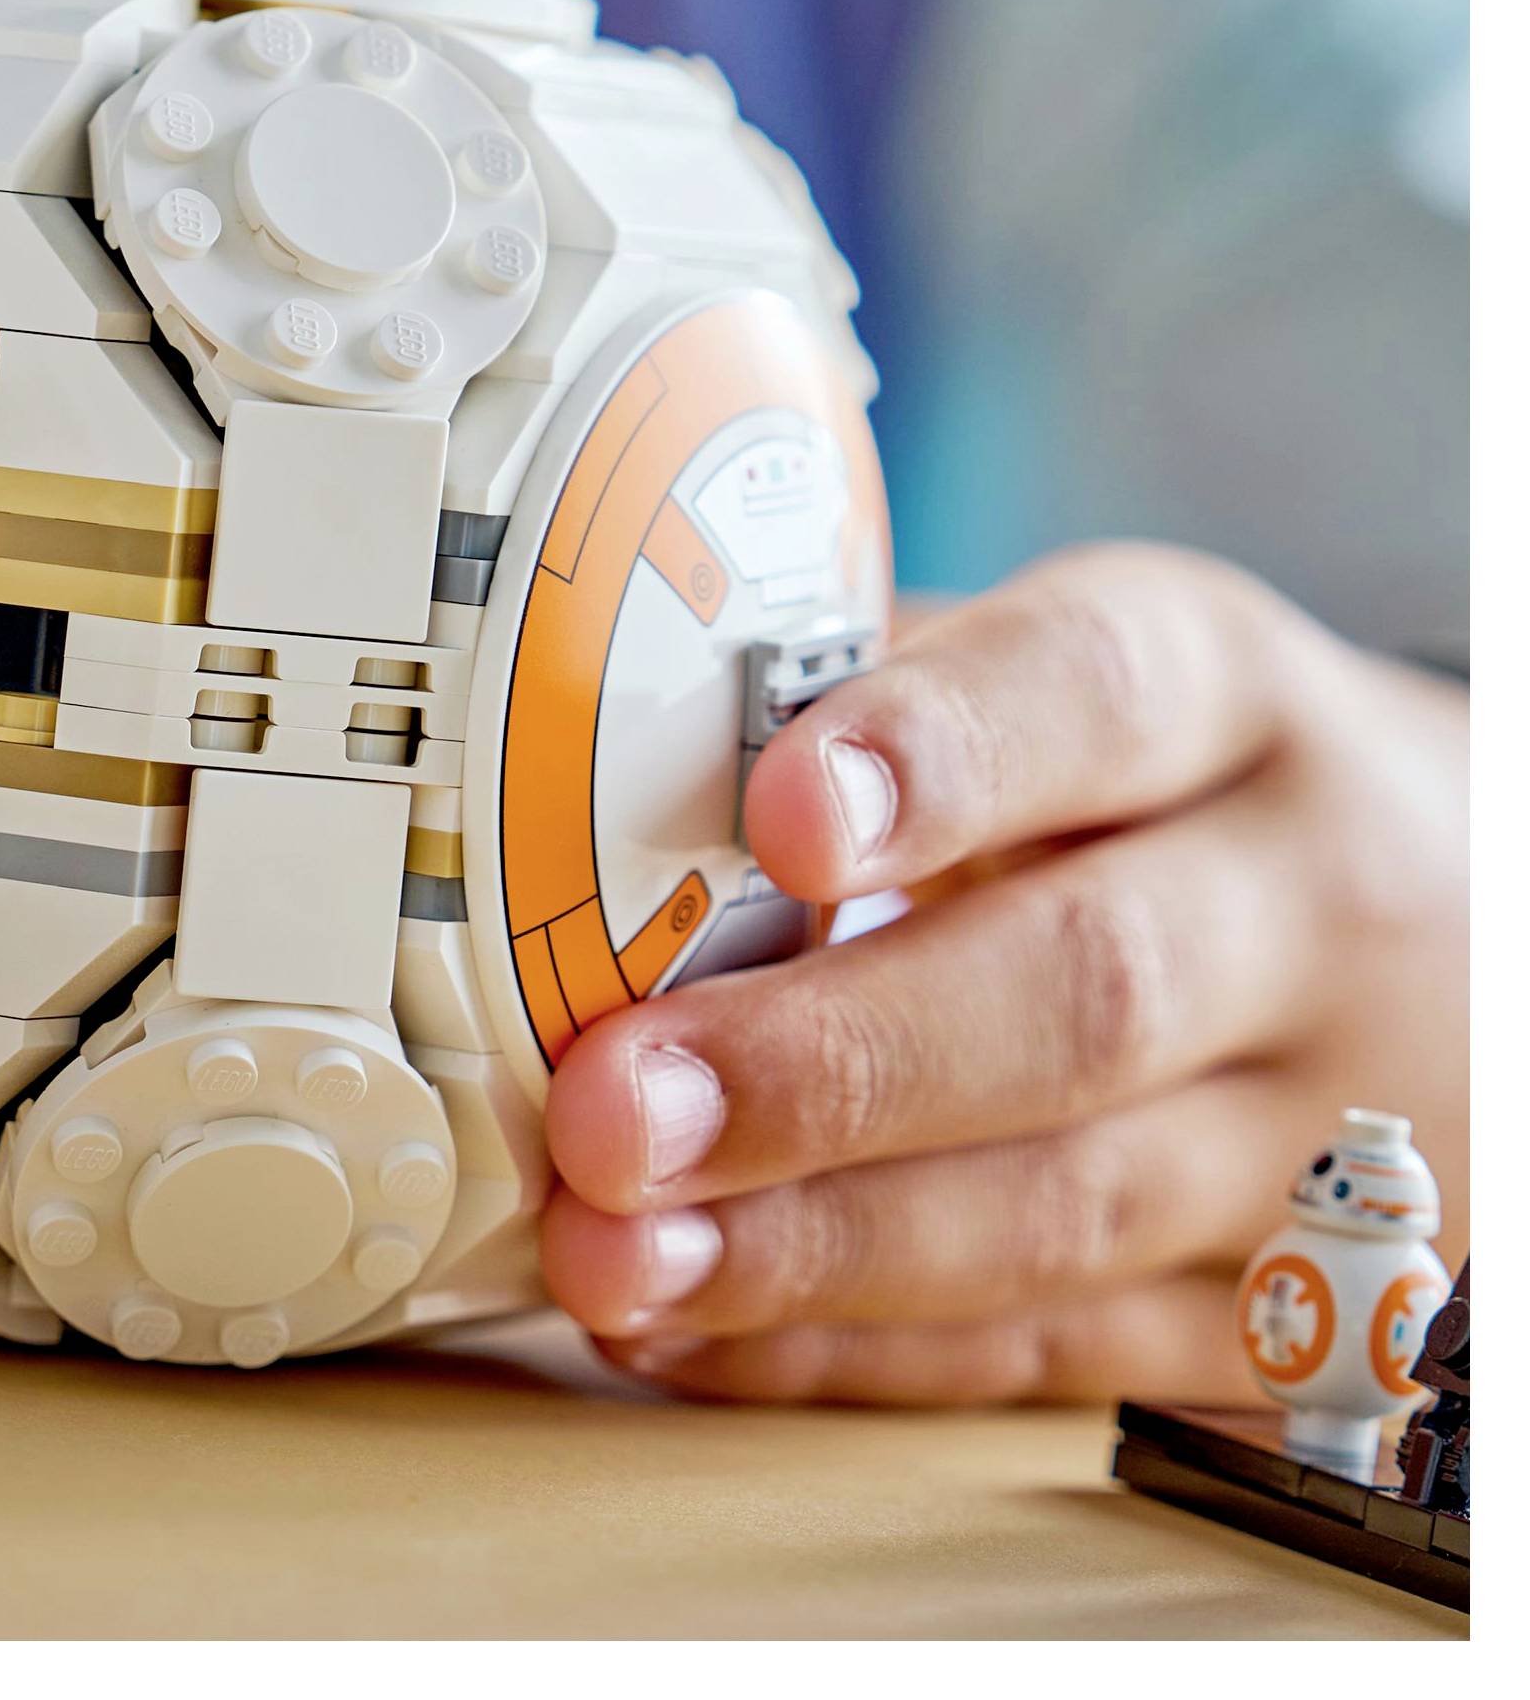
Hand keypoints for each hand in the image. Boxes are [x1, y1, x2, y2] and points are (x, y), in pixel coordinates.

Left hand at [537, 543, 1467, 1402]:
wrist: (1475, 942)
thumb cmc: (1180, 780)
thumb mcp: (1078, 676)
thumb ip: (865, 676)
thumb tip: (586, 709)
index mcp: (1226, 702)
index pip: (1096, 699)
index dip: (936, 754)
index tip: (779, 808)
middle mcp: (1300, 910)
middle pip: (1082, 994)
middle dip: (828, 1065)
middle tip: (618, 1103)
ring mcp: (1317, 1136)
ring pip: (1069, 1204)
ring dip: (814, 1244)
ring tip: (611, 1249)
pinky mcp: (1279, 1315)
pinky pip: (1056, 1350)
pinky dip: (854, 1350)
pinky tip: (687, 1328)